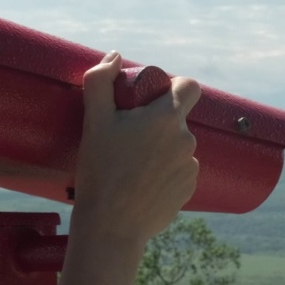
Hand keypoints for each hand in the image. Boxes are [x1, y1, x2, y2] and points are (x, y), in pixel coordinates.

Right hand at [71, 51, 200, 245]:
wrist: (111, 227)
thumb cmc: (101, 172)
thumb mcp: (93, 121)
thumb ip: (100, 81)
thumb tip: (114, 57)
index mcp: (168, 118)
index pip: (189, 85)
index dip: (172, 86)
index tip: (150, 98)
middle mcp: (187, 139)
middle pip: (178, 117)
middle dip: (158, 121)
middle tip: (129, 135)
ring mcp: (191, 166)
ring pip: (178, 145)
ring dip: (162, 148)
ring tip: (132, 163)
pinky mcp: (189, 189)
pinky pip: (179, 170)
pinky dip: (165, 171)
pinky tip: (142, 182)